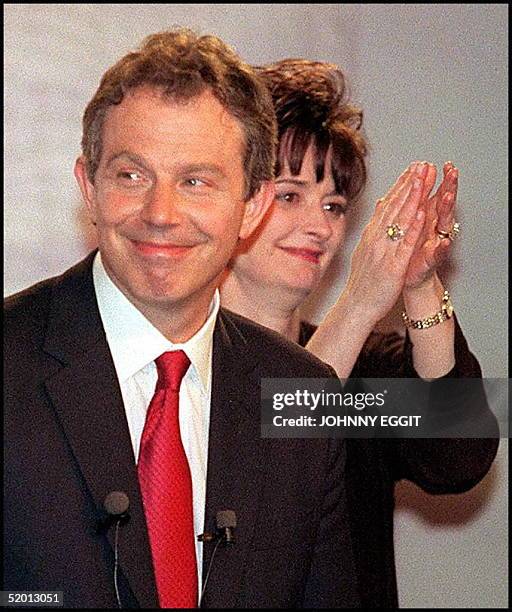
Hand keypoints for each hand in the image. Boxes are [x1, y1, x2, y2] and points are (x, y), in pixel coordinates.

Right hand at [343, 162, 426, 323]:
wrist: (355, 306)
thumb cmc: (362, 282)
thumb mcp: (364, 250)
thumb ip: (374, 229)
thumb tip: (381, 207)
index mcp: (370, 235)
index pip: (388, 205)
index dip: (401, 185)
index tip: (412, 169)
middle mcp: (376, 239)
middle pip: (395, 207)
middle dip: (410, 184)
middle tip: (422, 165)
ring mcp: (384, 252)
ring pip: (400, 221)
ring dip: (413, 198)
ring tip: (423, 179)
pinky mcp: (392, 267)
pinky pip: (404, 245)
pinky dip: (413, 228)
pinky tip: (421, 214)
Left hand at [403, 162, 457, 289]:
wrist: (408, 280)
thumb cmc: (407, 253)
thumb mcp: (405, 227)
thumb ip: (406, 208)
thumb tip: (402, 188)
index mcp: (424, 218)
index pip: (431, 194)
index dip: (433, 179)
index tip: (434, 163)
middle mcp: (433, 229)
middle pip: (442, 204)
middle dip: (447, 187)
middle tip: (451, 172)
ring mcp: (435, 244)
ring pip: (443, 224)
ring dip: (445, 210)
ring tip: (446, 196)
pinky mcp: (432, 262)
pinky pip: (438, 254)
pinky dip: (441, 248)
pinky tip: (443, 242)